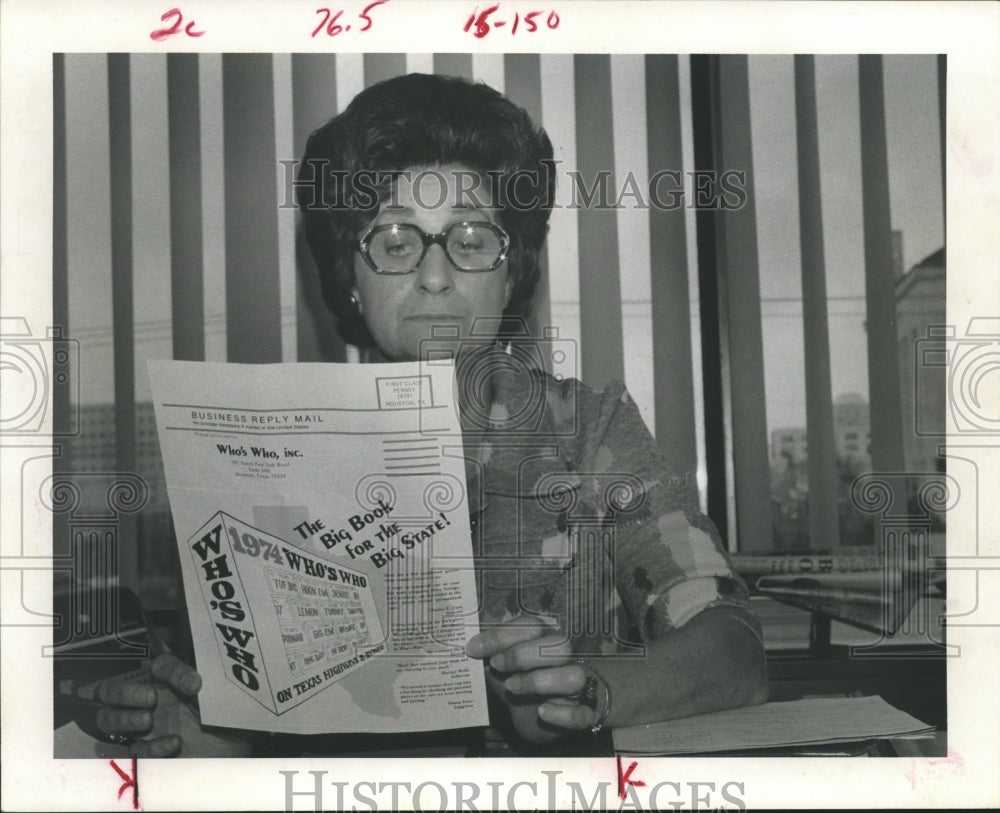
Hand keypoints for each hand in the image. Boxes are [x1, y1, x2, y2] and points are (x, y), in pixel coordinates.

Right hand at [94, 653, 248, 757]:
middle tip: (151, 699)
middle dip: (124, 692)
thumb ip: (210, 686)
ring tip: (148, 720)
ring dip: (124, 717)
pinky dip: (149, 747)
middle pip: (110, 690)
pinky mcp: (145, 756)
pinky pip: (129, 751)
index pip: (160, 665)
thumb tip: (192, 682)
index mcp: (172, 684)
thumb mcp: (221, 699)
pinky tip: (173, 744)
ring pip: (105, 718)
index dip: (172, 671)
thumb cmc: (227, 725)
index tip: (194, 685)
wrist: (233, 760)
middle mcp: (152, 703)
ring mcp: (143, 730)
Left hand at [466, 616, 600, 741]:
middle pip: (559, 646)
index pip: (532, 626)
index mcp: (545, 640)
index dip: (502, 635)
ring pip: (573, 677)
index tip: (474, 649)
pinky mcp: (581, 715)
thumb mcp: (501, 667)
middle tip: (496, 665)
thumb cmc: (519, 681)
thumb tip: (471, 647)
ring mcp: (576, 688)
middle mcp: (565, 660)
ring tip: (512, 688)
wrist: (538, 715)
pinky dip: (562, 714)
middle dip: (523, 655)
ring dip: (539, 681)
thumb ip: (490, 655)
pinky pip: (581, 714)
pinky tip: (542, 712)